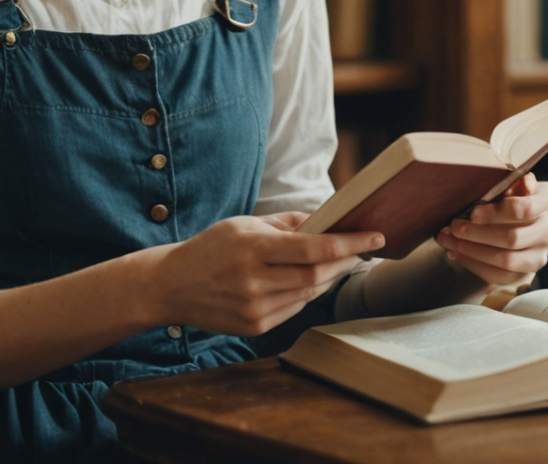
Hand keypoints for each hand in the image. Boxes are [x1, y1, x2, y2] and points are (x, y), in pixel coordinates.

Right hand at [147, 212, 382, 336]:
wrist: (171, 286)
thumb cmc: (210, 248)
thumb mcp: (243, 224)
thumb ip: (286, 223)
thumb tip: (326, 221)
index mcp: (251, 247)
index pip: (311, 248)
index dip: (348, 244)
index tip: (375, 237)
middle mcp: (253, 280)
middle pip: (316, 276)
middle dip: (346, 262)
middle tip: (364, 250)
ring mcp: (253, 308)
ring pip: (308, 295)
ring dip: (329, 278)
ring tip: (341, 262)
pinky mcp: (253, 327)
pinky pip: (294, 309)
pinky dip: (308, 294)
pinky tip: (312, 282)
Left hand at [435, 174, 547, 286]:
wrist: (508, 222)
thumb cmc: (502, 195)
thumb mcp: (504, 183)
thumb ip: (510, 182)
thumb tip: (523, 182)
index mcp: (547, 198)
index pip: (526, 209)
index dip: (496, 213)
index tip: (472, 213)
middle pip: (513, 238)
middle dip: (477, 234)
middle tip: (454, 227)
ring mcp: (540, 252)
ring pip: (506, 260)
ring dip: (472, 251)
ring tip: (449, 241)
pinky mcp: (526, 272)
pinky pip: (499, 275)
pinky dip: (473, 263)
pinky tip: (456, 253)